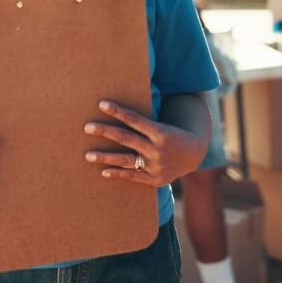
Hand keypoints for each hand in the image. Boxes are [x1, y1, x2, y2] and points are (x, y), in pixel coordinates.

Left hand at [84, 100, 206, 186]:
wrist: (194, 155)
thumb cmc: (172, 133)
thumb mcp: (162, 124)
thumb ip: (144, 120)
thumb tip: (126, 103)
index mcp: (160, 132)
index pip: (134, 119)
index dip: (118, 111)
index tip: (101, 103)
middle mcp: (157, 149)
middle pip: (126, 138)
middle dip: (105, 131)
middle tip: (87, 127)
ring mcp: (155, 166)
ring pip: (126, 160)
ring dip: (105, 157)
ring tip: (88, 155)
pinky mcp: (154, 179)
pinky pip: (133, 176)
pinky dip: (118, 173)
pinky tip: (103, 171)